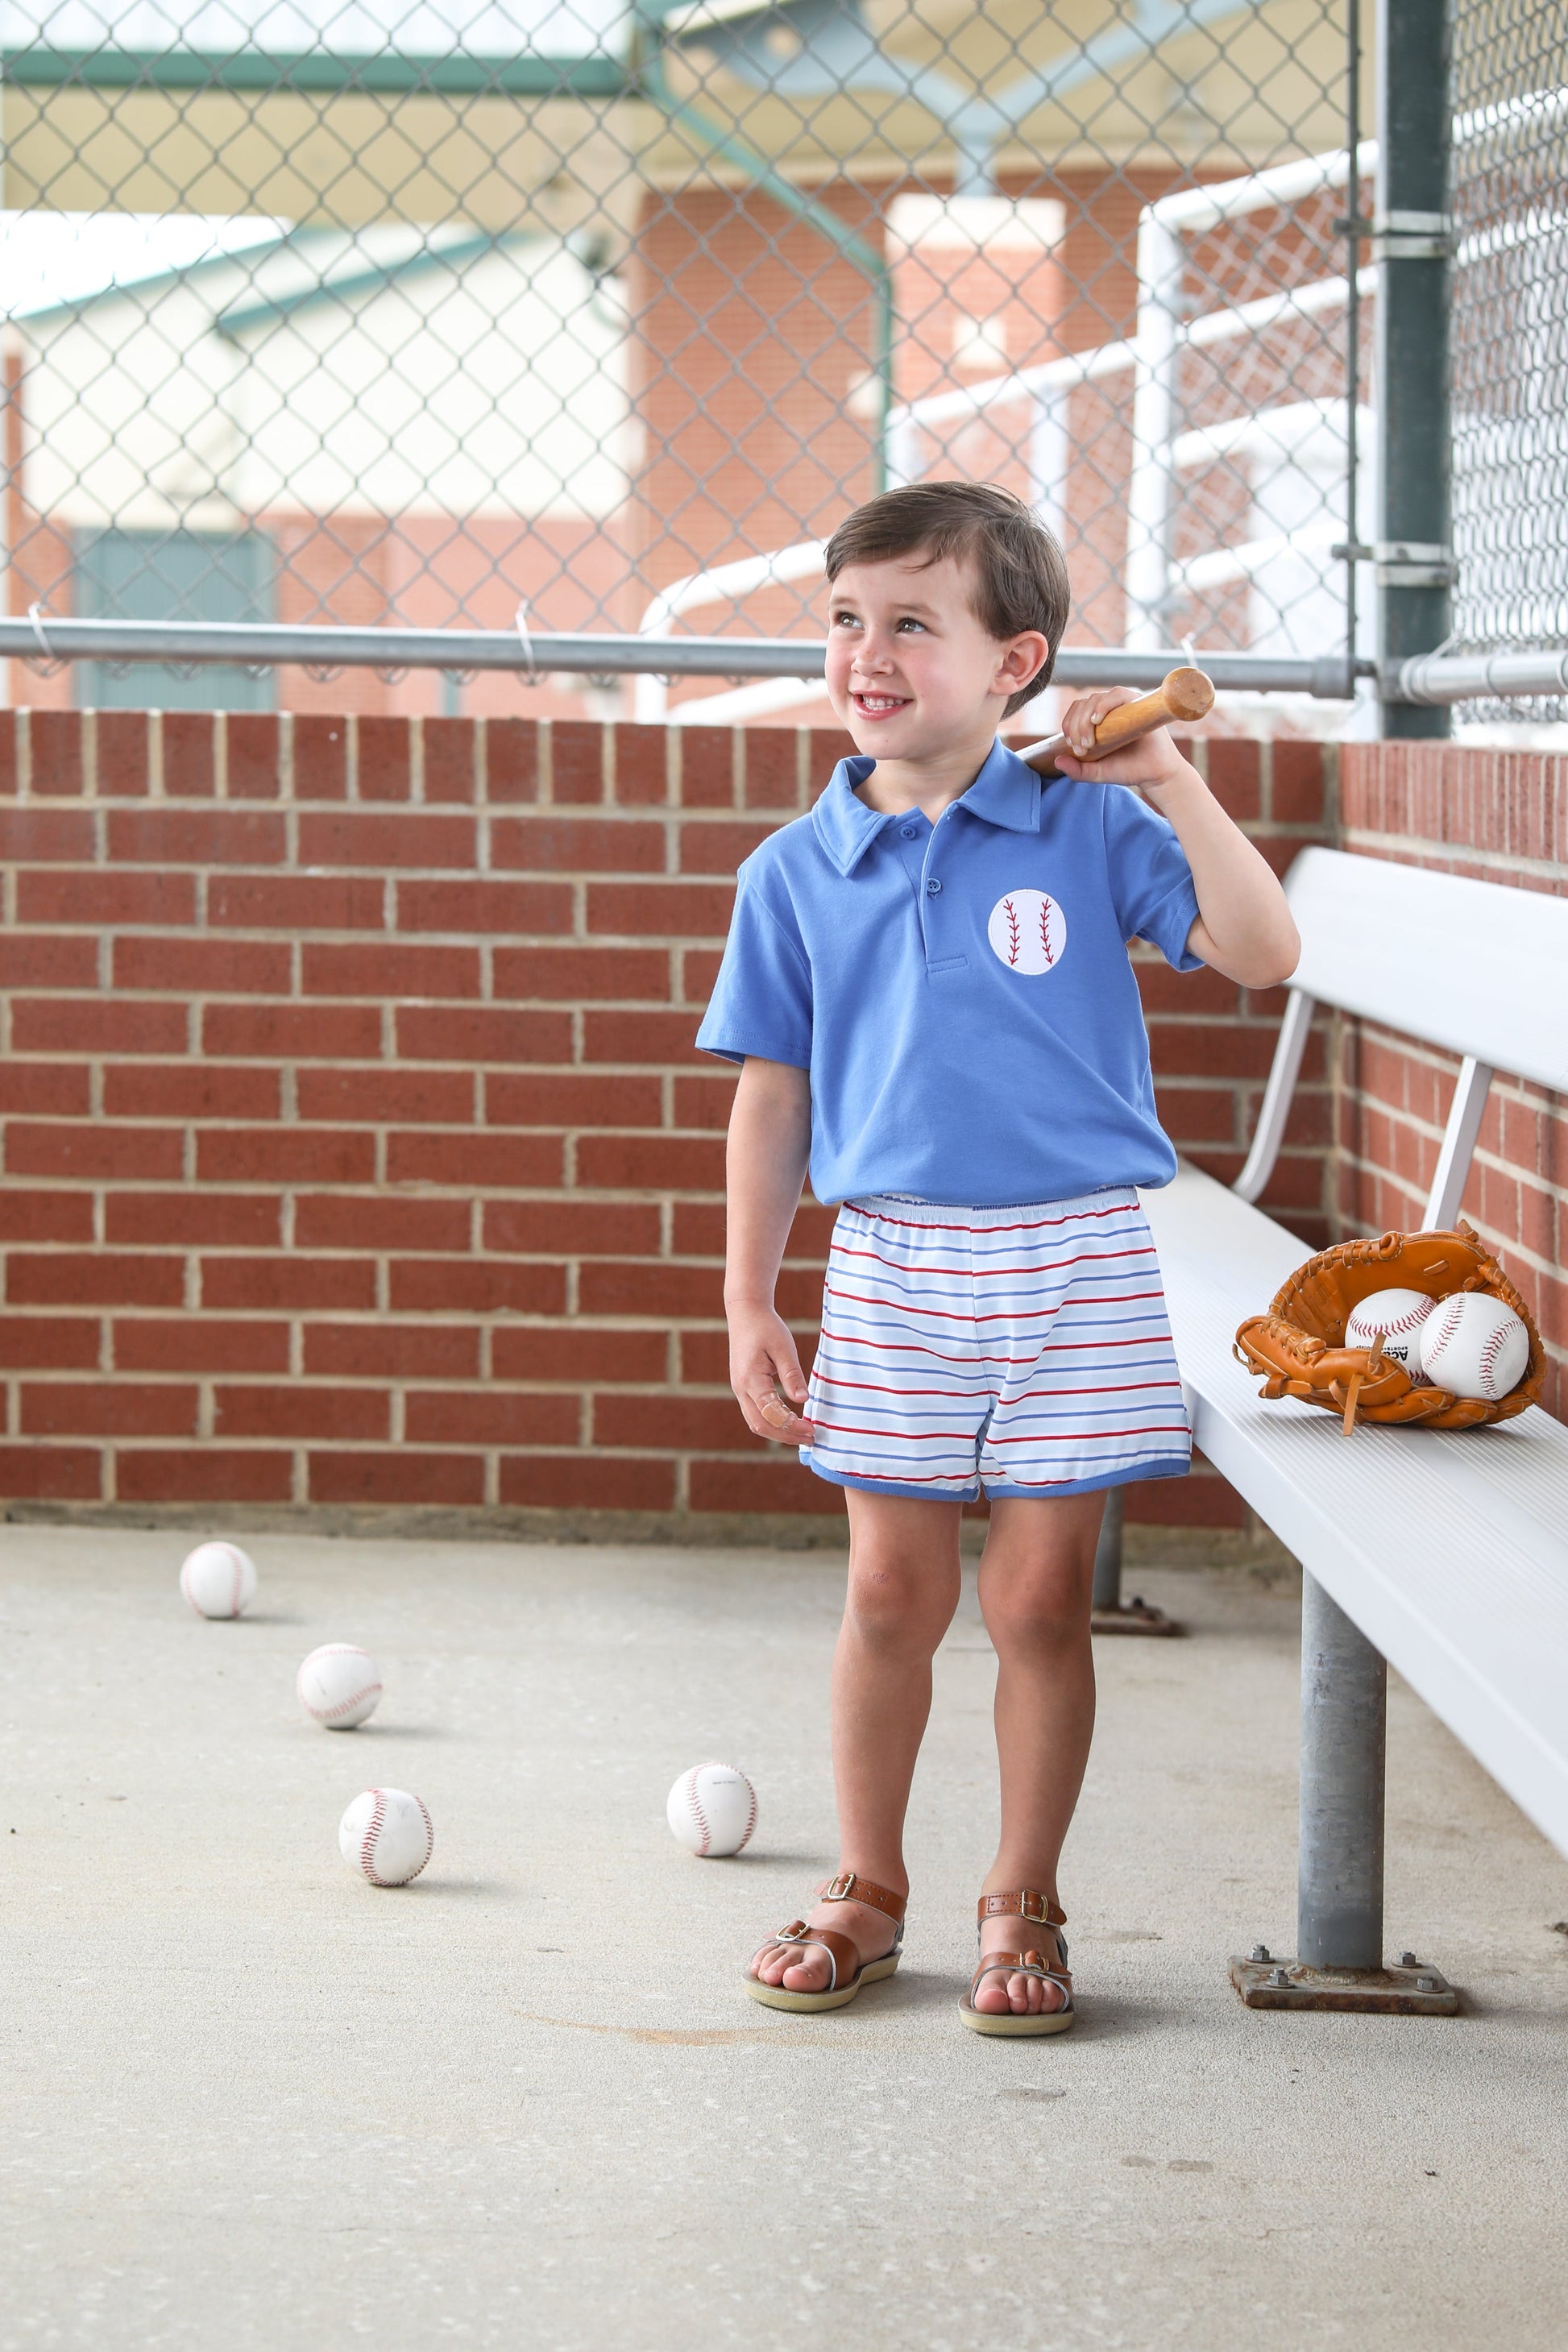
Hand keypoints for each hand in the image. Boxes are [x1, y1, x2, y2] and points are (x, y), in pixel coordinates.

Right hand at [728, 1303, 815, 1442]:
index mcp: (750, 1378)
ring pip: (756, 1422)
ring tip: (803, 1434)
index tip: (812, 1429)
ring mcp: (739, 1389)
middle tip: (811, 1438)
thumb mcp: (783, 1347)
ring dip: (779, 1432)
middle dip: (786, 1436)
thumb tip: (804, 1399)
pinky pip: (756, 1413)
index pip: (771, 1413)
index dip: (791, 1425)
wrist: (745, 1313)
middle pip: (761, 1425)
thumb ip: (792, 1374)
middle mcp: (740, 1388)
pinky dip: (772, 1423)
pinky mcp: (743, 1387)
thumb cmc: (766, 1327)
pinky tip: (790, 1421)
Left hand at [1050, 688, 1195, 794]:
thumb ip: (1078, 771)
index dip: (1068, 726)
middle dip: (1076, 727)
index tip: (1073, 747)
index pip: (1076, 711)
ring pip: (1095, 699)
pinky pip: (1117, 694)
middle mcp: (1109, 708)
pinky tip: (1096, 720)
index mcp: (1097, 719)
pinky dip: (1103, 704)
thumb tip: (1057, 761)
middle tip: (1082, 749)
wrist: (1155, 773)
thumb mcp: (1097, 773)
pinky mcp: (1137, 702)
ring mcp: (1123, 704)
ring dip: (1085, 719)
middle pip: (1082, 705)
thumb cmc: (1128, 769)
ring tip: (1089, 742)